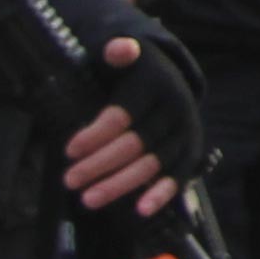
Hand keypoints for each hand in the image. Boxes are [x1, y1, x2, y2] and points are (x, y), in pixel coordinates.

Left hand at [61, 42, 179, 214]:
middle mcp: (176, 108)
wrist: (170, 78)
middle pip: (136, 143)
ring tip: (89, 199)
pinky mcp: (190, 151)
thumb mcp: (126, 56)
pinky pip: (178, 175)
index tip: (69, 149)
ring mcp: (185, 132)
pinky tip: (141, 210)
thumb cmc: (136, 72)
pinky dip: (161, 193)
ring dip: (120, 184)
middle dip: (100, 164)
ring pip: (152, 164)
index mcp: (156, 84)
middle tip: (70, 179)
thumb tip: (119, 48)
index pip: (122, 115)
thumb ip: (118, 52)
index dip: (95, 134)